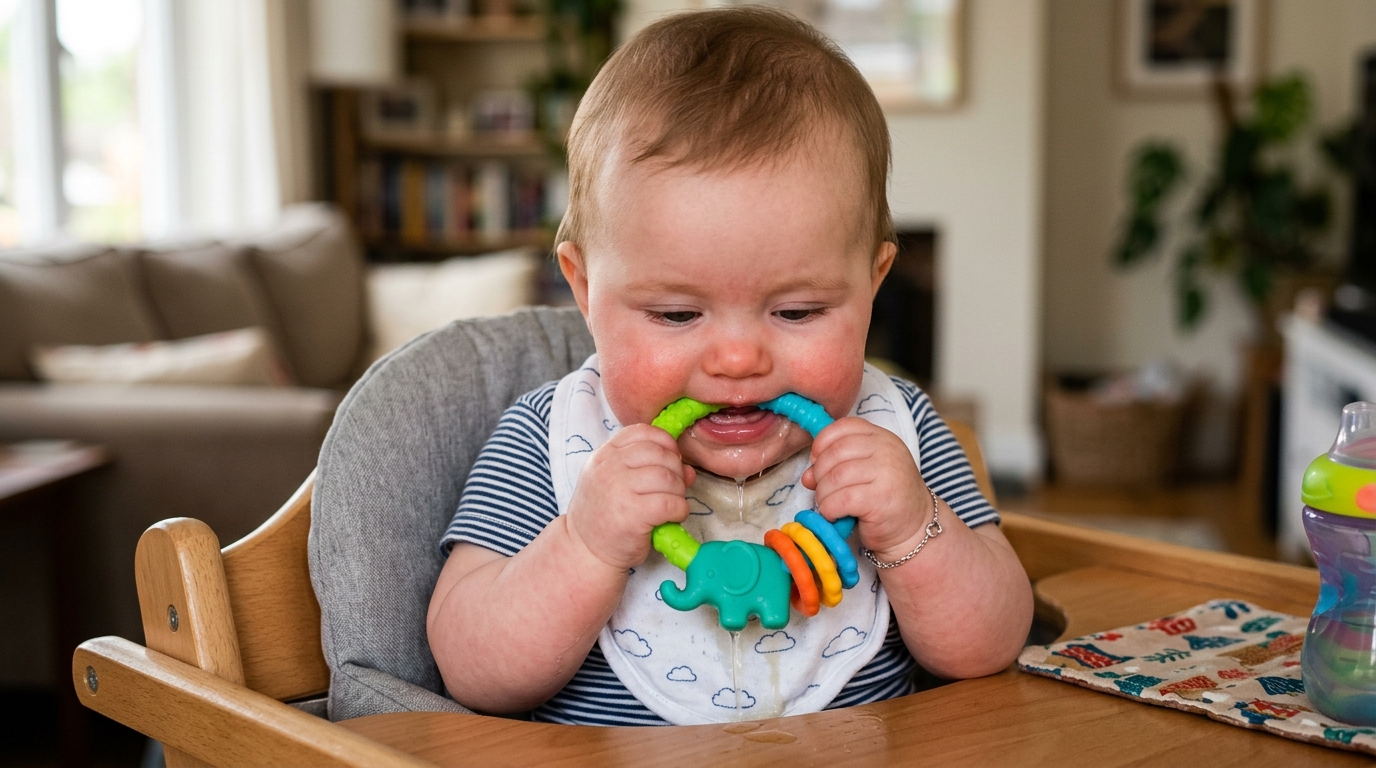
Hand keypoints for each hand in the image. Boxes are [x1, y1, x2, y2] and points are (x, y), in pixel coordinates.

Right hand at [566, 424, 696, 570]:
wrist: (585, 550)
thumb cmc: (605, 515)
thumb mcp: (619, 484)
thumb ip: (649, 469)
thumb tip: (688, 470)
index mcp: (605, 455)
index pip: (642, 432)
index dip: (664, 442)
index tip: (670, 459)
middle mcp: (609, 468)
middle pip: (659, 453)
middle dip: (675, 469)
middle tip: (673, 487)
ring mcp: (619, 490)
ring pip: (667, 477)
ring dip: (679, 491)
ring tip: (672, 503)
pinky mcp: (632, 514)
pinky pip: (670, 503)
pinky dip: (679, 509)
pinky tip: (673, 516)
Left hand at [801, 417, 932, 561]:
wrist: (914, 529)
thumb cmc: (885, 499)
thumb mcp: (864, 472)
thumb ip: (837, 465)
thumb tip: (807, 475)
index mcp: (882, 438)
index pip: (844, 427)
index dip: (822, 443)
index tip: (817, 461)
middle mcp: (887, 451)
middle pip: (835, 452)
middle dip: (819, 473)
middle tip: (822, 489)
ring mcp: (886, 473)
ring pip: (835, 477)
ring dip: (823, 494)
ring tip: (828, 504)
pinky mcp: (880, 499)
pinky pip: (840, 500)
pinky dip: (829, 509)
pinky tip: (835, 515)